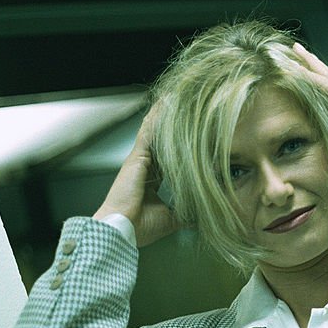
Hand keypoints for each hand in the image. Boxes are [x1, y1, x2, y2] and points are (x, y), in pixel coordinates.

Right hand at [93, 105, 178, 247]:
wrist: (124, 228)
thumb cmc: (141, 227)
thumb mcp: (171, 219)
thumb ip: (186, 214)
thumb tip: (203, 215)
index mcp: (150, 182)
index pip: (168, 161)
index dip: (178, 150)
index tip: (192, 141)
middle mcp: (144, 168)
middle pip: (161, 142)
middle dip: (171, 127)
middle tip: (185, 110)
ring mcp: (139, 161)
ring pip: (154, 133)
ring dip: (163, 116)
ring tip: (174, 98)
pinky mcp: (137, 157)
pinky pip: (148, 132)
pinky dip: (156, 118)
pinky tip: (164, 104)